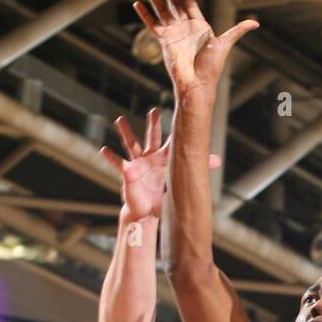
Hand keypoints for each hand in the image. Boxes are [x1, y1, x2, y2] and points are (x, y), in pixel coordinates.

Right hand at [100, 108, 222, 220]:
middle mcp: (150, 157)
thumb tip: (218, 160)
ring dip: (126, 132)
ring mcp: (138, 163)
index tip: (177, 112)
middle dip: (153, 124)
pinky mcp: (128, 172)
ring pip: (131, 144)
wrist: (146, 210)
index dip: (174, 129)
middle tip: (155, 111)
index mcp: (163, 158)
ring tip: (120, 120)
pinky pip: (117, 163)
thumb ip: (198, 168)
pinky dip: (110, 156)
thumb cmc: (161, 195)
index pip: (170, 140)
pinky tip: (104, 149)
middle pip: (152, 137)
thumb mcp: (179, 181)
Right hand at [134, 0, 257, 99]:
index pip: (189, 4)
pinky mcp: (164, 40)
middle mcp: (185, 28)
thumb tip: (256, 23)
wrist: (197, 83)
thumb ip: (238, 31)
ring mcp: (173, 33)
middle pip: (174, 5)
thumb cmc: (211, 67)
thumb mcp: (225, 44)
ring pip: (161, 11)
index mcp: (199, 26)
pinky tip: (137, 4)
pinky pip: (152, 24)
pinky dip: (144, 14)